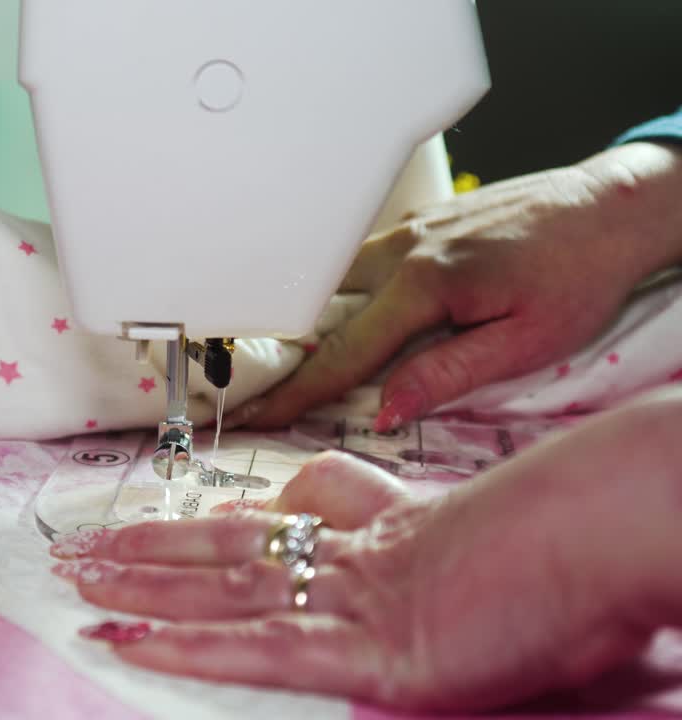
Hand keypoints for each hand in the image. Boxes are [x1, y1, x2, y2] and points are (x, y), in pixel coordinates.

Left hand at [50, 389, 681, 711]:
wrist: (599, 530)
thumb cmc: (569, 547)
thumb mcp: (488, 543)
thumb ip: (424, 543)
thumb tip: (411, 570)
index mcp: (383, 529)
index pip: (279, 520)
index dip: (219, 521)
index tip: (178, 519)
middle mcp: (349, 554)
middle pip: (226, 545)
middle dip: (150, 547)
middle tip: (86, 543)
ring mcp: (347, 596)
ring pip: (220, 586)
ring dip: (141, 585)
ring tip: (77, 579)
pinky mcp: (360, 645)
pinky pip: (253, 646)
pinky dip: (184, 644)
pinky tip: (128, 639)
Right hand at [238, 142, 681, 430]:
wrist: (615, 208)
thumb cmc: (582, 274)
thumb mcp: (525, 343)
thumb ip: (447, 374)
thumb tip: (384, 408)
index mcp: (426, 283)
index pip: (347, 352)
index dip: (300, 392)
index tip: (262, 415)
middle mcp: (407, 248)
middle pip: (325, 309)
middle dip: (291, 352)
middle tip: (264, 391)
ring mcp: (412, 229)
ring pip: (341, 280)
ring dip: (318, 319)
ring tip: (301, 359)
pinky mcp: (424, 223)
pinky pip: (367, 262)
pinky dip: (349, 293)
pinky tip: (356, 315)